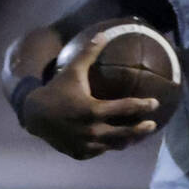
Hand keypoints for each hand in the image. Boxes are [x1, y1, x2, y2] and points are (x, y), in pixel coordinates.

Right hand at [22, 31, 159, 159]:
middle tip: (153, 125)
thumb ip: (89, 53)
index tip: (155, 103)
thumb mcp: (72, 70)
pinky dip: (108, 146)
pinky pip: (99, 151)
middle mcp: (91, 131)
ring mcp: (86, 145)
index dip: (142, 105)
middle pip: (124, 133)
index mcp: (93, 110)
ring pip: (113, 146)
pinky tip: (115, 142)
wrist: (33, 115)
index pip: (125, 108)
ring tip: (137, 136)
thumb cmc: (56, 89)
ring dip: (127, 141)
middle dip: (141, 130)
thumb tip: (103, 34)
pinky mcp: (80, 153)